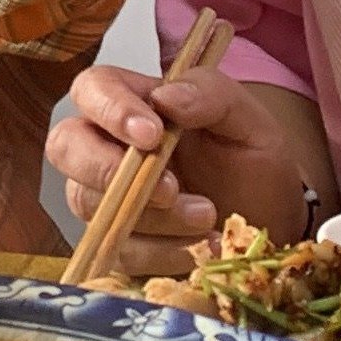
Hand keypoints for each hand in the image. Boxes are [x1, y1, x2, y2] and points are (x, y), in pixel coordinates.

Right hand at [43, 64, 312, 278]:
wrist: (275, 223)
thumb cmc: (254, 162)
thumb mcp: (247, 120)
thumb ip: (211, 94)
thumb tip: (165, 97)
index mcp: (135, 103)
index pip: (93, 88)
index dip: (109, 109)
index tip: (151, 134)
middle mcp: (108, 146)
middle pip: (65, 145)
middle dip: (106, 168)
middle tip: (168, 187)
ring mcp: (108, 198)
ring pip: (90, 203)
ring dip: (152, 216)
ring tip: (208, 216)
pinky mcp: (119, 245)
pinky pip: (119, 251)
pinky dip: (164, 252)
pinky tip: (203, 246)